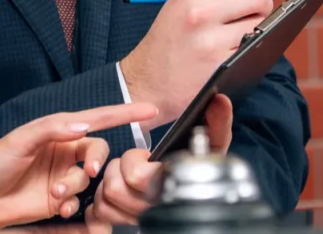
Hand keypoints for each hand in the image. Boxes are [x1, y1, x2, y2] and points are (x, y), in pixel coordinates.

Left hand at [0, 102, 158, 233]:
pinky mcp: (61, 199)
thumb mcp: (19, 140)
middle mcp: (65, 151)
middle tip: (87, 171)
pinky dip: (74, 204)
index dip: (123, 113)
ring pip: (89, 179)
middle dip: (96, 162)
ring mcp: (64, 175)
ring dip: (75, 186)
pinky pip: (81, 200)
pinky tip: (59, 207)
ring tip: (54, 194)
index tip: (149, 109)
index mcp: (57, 130)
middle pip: (98, 151)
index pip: (96, 118)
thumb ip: (51, 129)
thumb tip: (82, 125)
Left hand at [86, 95, 233, 224]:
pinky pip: (102, 214)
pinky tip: (119, 193)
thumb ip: (217, 123)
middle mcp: (156, 208)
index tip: (145, 156)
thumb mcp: (213, 147)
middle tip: (134, 164)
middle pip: (115, 188)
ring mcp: (139, 219)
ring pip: (106, 200)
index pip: (137, 175)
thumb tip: (220, 100)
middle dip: (119, 169)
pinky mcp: (125, 223)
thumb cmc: (199, 167)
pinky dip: (104, 203)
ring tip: (127, 177)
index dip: (135, 161)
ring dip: (111, 184)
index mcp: (173, 186)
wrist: (198, 197)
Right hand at [118, 0, 272, 128]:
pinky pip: (255, 49)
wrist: (145, 85)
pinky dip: (250, 52)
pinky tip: (230, 56)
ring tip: (230, 39)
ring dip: (255, 31)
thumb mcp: (180, 4)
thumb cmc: (168, 43)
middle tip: (244, 17)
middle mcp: (199, 12)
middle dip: (259, 5)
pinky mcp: (222, 66)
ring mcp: (211, 41)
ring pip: (262, 24)